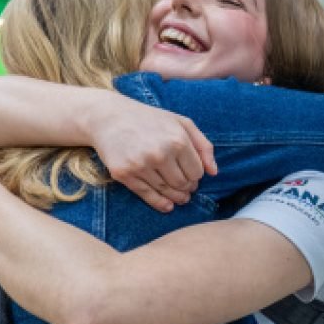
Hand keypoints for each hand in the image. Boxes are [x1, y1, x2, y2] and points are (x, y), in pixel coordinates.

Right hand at [90, 96, 216, 212]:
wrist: (109, 118)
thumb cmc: (150, 120)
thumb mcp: (181, 123)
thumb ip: (203, 146)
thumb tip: (214, 173)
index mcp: (177, 140)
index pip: (197, 172)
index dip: (196, 176)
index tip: (191, 174)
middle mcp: (160, 154)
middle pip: (183, 184)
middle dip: (187, 188)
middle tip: (186, 187)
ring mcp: (140, 165)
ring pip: (167, 192)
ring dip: (177, 197)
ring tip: (180, 197)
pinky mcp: (124, 174)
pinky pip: (147, 195)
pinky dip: (160, 203)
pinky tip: (168, 206)